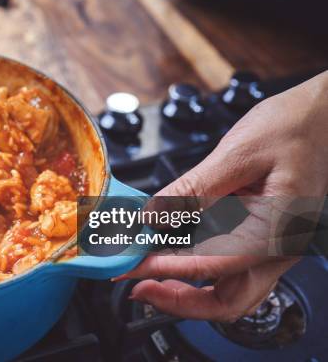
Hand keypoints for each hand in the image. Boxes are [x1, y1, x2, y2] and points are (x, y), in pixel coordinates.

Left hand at [117, 70, 327, 321]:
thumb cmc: (297, 126)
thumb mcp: (238, 153)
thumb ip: (193, 189)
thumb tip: (152, 216)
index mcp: (275, 232)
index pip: (209, 265)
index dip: (162, 269)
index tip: (130, 266)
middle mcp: (278, 249)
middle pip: (227, 302)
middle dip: (179, 301)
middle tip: (138, 286)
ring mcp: (274, 246)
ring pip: (231, 290)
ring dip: (189, 289)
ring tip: (150, 272)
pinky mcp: (266, 235)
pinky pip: (231, 265)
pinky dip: (198, 266)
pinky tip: (173, 249)